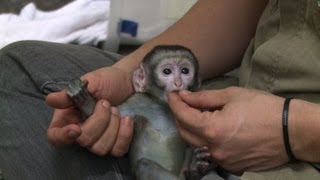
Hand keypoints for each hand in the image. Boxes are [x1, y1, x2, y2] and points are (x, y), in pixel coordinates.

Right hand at [46, 66, 133, 156]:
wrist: (128, 82)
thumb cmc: (106, 81)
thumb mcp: (89, 82)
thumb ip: (71, 93)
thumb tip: (50, 100)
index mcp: (67, 118)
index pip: (55, 137)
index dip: (62, 137)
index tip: (76, 128)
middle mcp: (80, 132)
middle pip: (84, 141)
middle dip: (100, 120)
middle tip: (106, 103)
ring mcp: (98, 140)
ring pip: (101, 148)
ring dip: (112, 125)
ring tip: (116, 109)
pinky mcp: (115, 143)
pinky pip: (118, 150)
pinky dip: (124, 135)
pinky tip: (127, 119)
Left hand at [168, 87, 287, 173]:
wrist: (292, 131)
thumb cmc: (264, 108)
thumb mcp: (233, 95)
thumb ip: (204, 98)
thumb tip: (184, 96)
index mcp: (213, 130)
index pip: (183, 116)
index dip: (175, 103)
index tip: (172, 94)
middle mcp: (213, 149)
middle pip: (184, 132)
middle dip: (179, 116)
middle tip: (182, 102)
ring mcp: (222, 160)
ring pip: (196, 143)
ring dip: (191, 128)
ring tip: (198, 113)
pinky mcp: (231, 166)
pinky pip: (210, 151)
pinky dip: (205, 139)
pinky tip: (213, 128)